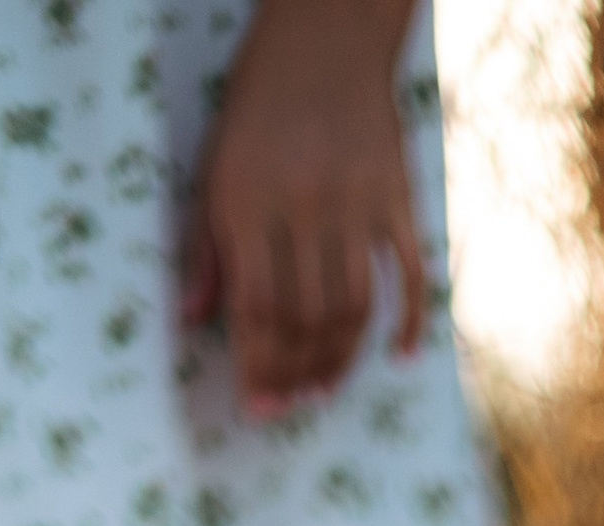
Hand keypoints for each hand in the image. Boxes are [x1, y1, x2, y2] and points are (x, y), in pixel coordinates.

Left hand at [186, 0, 426, 418]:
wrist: (327, 36)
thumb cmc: (259, 105)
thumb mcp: (215, 166)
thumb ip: (206, 245)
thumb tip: (193, 320)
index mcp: (247, 200)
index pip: (255, 309)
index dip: (258, 368)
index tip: (258, 409)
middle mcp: (303, 207)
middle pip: (306, 319)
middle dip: (296, 374)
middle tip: (292, 406)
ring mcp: (356, 204)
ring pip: (353, 309)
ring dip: (341, 361)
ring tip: (326, 391)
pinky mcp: (397, 197)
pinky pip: (410, 275)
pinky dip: (409, 322)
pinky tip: (400, 356)